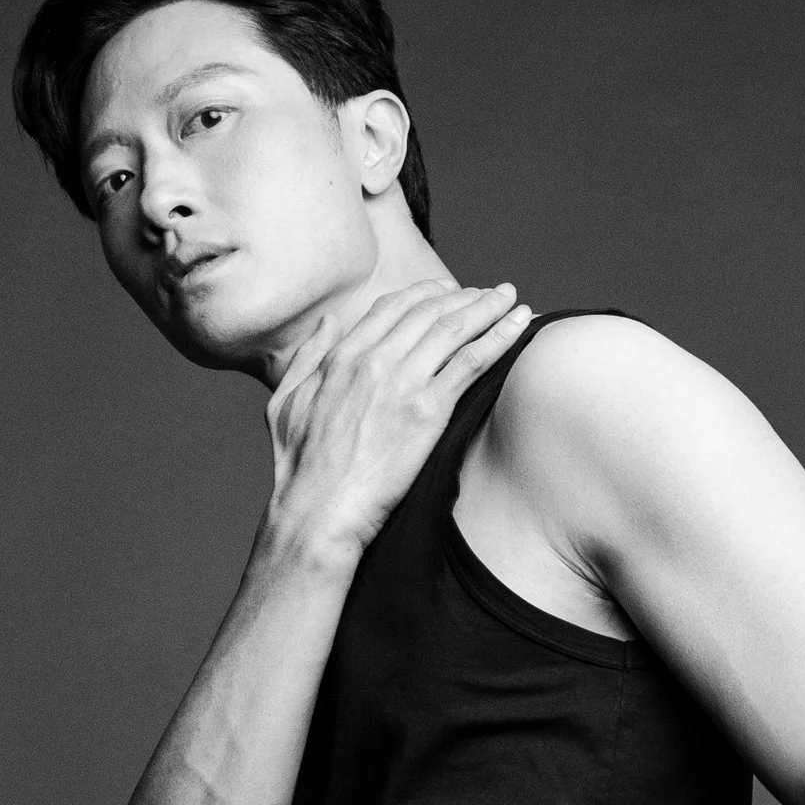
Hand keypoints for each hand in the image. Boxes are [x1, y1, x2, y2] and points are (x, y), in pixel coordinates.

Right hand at [265, 281, 532, 567]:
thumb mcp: (286, 403)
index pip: (392, 308)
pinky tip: (519, 323)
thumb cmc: (299, 470)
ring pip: (454, 328)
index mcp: (343, 356)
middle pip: (429, 311)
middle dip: (463, 296)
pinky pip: (472, 362)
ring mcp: (403, 383)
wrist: (317, 513)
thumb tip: (328, 322)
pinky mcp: (427, 411)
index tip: (445, 291)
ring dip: (488, 307)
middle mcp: (375, 360)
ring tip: (510, 299)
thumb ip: (307, 356)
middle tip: (488, 293)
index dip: (424, 294)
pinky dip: (499, 337)